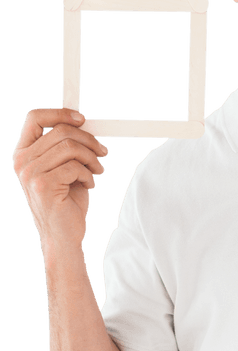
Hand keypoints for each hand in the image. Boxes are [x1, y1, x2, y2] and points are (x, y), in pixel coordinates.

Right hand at [11, 107, 108, 249]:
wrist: (62, 237)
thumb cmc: (65, 202)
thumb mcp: (65, 168)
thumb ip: (66, 146)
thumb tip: (83, 123)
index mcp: (23, 153)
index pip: (35, 118)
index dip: (60, 113)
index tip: (82, 120)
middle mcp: (22, 161)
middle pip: (60, 131)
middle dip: (88, 140)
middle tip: (102, 152)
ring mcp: (30, 173)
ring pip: (70, 147)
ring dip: (91, 158)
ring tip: (97, 171)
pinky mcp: (43, 185)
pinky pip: (75, 167)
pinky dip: (88, 175)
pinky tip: (89, 185)